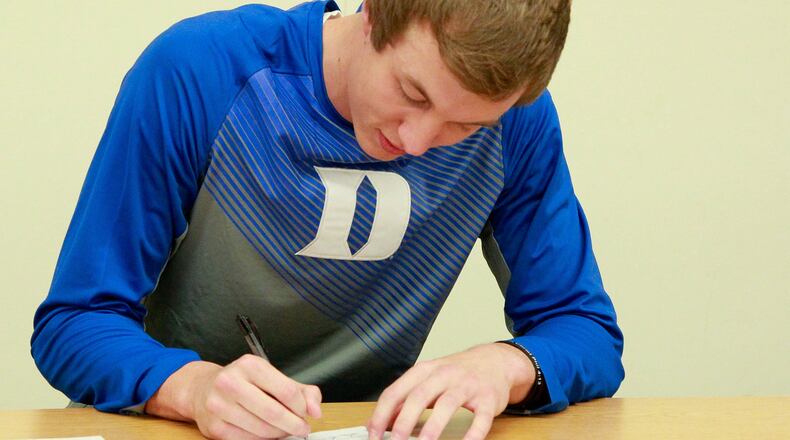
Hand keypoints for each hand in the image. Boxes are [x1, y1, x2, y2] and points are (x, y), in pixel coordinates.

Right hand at [145, 355, 321, 438]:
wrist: (203, 388)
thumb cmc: (243, 382)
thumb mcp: (273, 377)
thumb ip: (302, 391)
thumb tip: (315, 410)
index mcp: (250, 365)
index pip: (287, 391)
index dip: (301, 408)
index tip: (305, 414)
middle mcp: (231, 382)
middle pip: (274, 413)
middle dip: (294, 425)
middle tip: (301, 428)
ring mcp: (219, 405)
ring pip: (262, 429)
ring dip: (279, 434)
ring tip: (284, 429)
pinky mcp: (214, 427)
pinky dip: (262, 439)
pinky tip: (265, 432)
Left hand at [366, 343, 534, 439]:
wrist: (495, 361)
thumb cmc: (457, 372)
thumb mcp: (427, 379)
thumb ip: (404, 398)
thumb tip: (377, 421)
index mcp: (425, 371)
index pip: (396, 391)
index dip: (382, 413)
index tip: (373, 433)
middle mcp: (444, 375)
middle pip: (419, 396)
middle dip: (404, 421)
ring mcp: (467, 385)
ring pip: (447, 404)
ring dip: (433, 426)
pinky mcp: (487, 398)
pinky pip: (480, 418)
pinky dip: (472, 433)